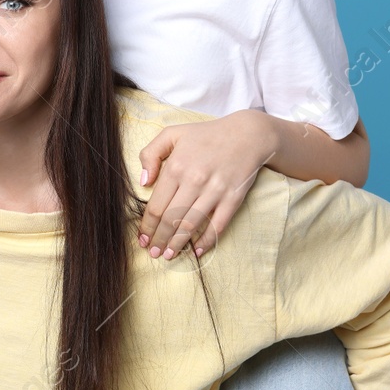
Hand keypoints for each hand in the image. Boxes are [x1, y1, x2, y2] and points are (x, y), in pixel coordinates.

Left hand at [136, 110, 279, 258]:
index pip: (155, 206)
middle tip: (153, 253)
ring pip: (190, 225)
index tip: (142, 238)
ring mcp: (214, 191)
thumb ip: (150, 153)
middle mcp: (193, 181)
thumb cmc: (206, 134)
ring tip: (168, 255)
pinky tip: (196, 251)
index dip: (147, 226)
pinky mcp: (232, 199)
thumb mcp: (172, 134)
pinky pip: (217, 226)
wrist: (247, 134)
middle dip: (159, 240)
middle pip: (170, 220)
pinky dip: (207, 241)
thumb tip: (144, 181)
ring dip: (177, 244)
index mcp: (175, 167)